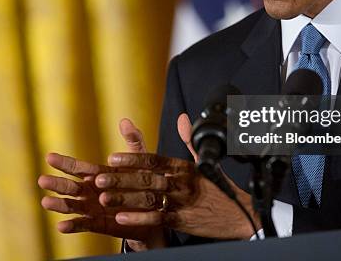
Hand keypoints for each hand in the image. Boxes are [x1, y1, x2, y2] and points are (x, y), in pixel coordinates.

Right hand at [38, 119, 165, 247]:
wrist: (156, 211)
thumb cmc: (145, 183)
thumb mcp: (141, 160)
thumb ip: (134, 142)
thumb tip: (125, 120)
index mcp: (98, 174)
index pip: (78, 167)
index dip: (64, 162)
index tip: (49, 156)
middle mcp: (91, 191)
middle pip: (70, 187)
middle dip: (57, 184)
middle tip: (42, 180)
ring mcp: (93, 208)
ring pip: (72, 206)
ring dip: (59, 204)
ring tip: (46, 201)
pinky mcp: (99, 224)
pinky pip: (83, 225)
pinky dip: (72, 226)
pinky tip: (61, 226)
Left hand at [95, 114, 258, 239]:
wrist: (241, 215)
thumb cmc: (220, 188)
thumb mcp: (206, 161)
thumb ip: (189, 140)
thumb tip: (182, 118)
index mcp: (185, 166)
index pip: (154, 160)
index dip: (132, 159)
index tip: (112, 158)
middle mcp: (182, 182)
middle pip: (147, 179)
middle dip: (121, 179)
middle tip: (99, 179)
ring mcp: (183, 201)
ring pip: (150, 198)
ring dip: (125, 199)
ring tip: (104, 199)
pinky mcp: (185, 220)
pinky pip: (159, 218)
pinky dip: (140, 218)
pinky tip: (122, 219)